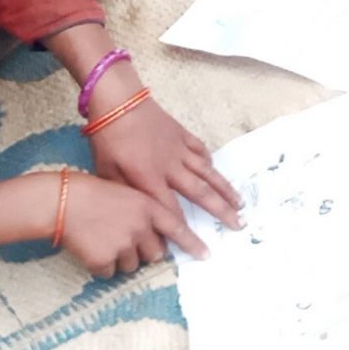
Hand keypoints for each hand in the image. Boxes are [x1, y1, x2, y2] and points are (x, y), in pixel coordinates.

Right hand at [57, 172, 205, 276]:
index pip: (178, 229)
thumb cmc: (93, 193)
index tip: (206, 255)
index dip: (193, 244)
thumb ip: (146, 212)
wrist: (63, 200)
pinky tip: (92, 247)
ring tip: (104, 238)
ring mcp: (123, 244)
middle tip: (127, 239)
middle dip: (145, 251)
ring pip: (132, 265)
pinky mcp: (104, 260)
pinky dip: (102, 265)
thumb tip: (157, 239)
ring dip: (121, 258)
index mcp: (148, 207)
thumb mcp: (127, 193)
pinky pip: (110, 273)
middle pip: (155, 253)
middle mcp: (140, 226)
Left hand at [86, 83, 242, 230]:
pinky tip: (215, 171)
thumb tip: (139, 215)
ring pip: (208, 173)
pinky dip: (209, 162)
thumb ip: (126, 194)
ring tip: (240, 204)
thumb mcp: (108, 172)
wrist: (119, 102)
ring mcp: (179, 149)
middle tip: (239, 225)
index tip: (201, 247)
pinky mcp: (182, 134)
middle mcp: (170, 167)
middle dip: (221, 212)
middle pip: (201, 194)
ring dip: (225, 189)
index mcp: (150, 179)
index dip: (185, 232)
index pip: (171, 212)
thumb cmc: (108, 139)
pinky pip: (200, 151)